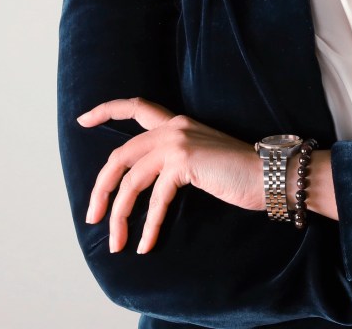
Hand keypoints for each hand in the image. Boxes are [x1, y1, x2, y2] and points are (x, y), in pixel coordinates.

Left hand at [77, 98, 259, 254]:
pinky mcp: (185, 161)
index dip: (106, 110)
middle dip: (101, 189)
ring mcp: (178, 142)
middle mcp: (174, 127)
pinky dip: (147, 225)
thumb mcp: (201, 160)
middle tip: (92, 216)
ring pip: (131, 180)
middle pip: (120, 156)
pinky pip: (154, 199)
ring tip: (117, 242)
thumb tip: (143, 186)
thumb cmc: (239, 174)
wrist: (269, 173)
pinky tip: (145, 244)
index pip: (137, 107)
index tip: (82, 120)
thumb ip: (174, 162)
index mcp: (178, 123)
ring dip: (119, 216)